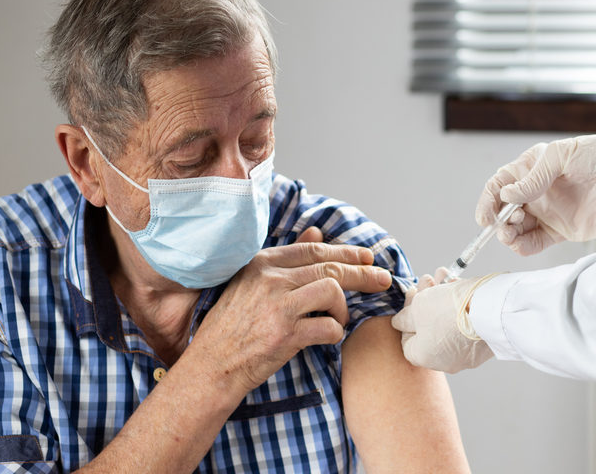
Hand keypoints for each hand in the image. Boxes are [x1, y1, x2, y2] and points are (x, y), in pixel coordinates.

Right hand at [191, 226, 392, 394]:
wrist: (212, 366)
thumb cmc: (232, 326)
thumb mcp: (251, 283)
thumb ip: (286, 258)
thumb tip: (316, 230)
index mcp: (263, 263)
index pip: (315, 250)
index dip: (346, 252)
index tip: (368, 257)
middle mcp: (271, 279)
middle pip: (330, 268)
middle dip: (363, 274)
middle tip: (383, 280)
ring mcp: (278, 306)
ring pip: (333, 292)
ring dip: (343, 308)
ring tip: (337, 318)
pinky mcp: (286, 335)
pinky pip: (330, 326)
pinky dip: (335, 332)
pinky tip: (327, 336)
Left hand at [391, 271, 493, 373]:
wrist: (491, 310)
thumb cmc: (448, 310)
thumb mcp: (418, 308)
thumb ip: (405, 317)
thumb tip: (400, 322)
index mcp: (424, 357)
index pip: (407, 338)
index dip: (407, 314)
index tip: (413, 293)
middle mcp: (445, 361)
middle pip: (428, 327)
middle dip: (425, 300)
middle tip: (428, 280)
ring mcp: (466, 354)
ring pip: (447, 321)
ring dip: (442, 297)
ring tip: (443, 275)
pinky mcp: (483, 344)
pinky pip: (466, 323)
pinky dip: (460, 304)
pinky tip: (457, 283)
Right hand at [475, 131, 595, 255]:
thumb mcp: (560, 156)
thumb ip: (533, 177)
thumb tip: (507, 195)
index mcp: (530, 170)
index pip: (499, 185)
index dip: (488, 201)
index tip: (485, 216)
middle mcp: (535, 193)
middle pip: (503, 210)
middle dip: (498, 220)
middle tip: (506, 223)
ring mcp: (546, 212)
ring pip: (516, 229)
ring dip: (508, 235)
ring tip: (511, 235)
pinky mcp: (559, 231)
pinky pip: (534, 242)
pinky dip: (524, 247)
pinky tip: (520, 245)